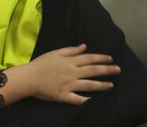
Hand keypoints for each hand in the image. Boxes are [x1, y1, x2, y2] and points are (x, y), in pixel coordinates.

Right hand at [1, 44, 120, 105]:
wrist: (28, 78)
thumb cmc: (40, 64)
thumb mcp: (55, 53)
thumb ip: (71, 50)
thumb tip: (84, 46)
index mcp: (69, 61)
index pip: (89, 58)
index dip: (101, 58)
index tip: (111, 59)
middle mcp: (71, 73)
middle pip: (93, 71)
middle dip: (107, 70)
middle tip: (118, 70)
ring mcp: (68, 85)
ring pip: (89, 85)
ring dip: (102, 85)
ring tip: (111, 85)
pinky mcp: (64, 96)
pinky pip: (78, 99)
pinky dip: (87, 100)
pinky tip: (95, 100)